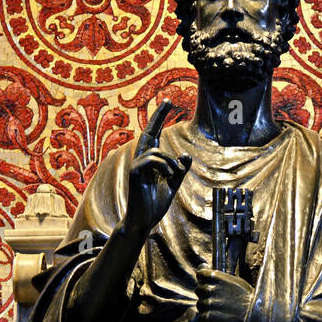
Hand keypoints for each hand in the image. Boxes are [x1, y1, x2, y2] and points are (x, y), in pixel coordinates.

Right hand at [123, 101, 191, 236]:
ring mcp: (136, 166)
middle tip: (169, 100)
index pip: (153, 136)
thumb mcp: (173, 185)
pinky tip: (169, 176)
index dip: (159, 119)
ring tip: (175, 175)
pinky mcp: (135, 173)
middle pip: (148, 133)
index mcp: (149, 162)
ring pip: (155, 151)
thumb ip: (179, 171)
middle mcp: (140, 160)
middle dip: (158, 116)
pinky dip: (164, 166)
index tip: (168, 102)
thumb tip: (186, 156)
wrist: (144, 221)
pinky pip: (151, 160)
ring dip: (170, 162)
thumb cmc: (154, 205)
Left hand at [196, 268, 252, 321]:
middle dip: (206, 294)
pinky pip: (202, 316)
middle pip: (199, 290)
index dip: (204, 280)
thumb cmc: (247, 297)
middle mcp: (209, 289)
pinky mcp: (207, 317)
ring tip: (221, 310)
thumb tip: (200, 266)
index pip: (200, 275)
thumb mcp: (234, 280)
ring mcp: (208, 303)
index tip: (210, 285)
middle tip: (220, 300)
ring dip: (207, 307)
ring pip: (200, 304)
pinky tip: (220, 318)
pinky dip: (209, 318)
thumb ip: (216, 275)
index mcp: (215, 277)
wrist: (255, 315)